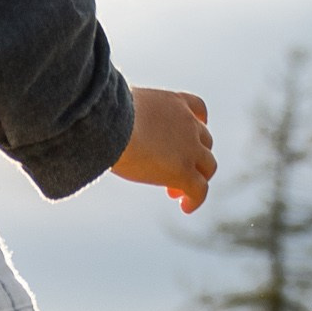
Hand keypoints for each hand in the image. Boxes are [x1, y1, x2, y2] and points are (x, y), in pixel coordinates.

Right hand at [114, 87, 214, 213]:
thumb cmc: (103, 113)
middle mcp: (187, 123)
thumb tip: (105, 115)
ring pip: (208, 166)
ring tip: (175, 192)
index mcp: (172, 102)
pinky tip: (185, 207)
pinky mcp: (184, 172)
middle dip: (192, 155)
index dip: (199, 121)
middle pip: (204, 141)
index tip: (196, 129)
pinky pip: (199, 190)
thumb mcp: (120, 103)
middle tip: (172, 169)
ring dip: (197, 178)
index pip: (197, 107)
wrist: (110, 125)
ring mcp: (190, 148)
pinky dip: (195, 200)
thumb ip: (125, 110)